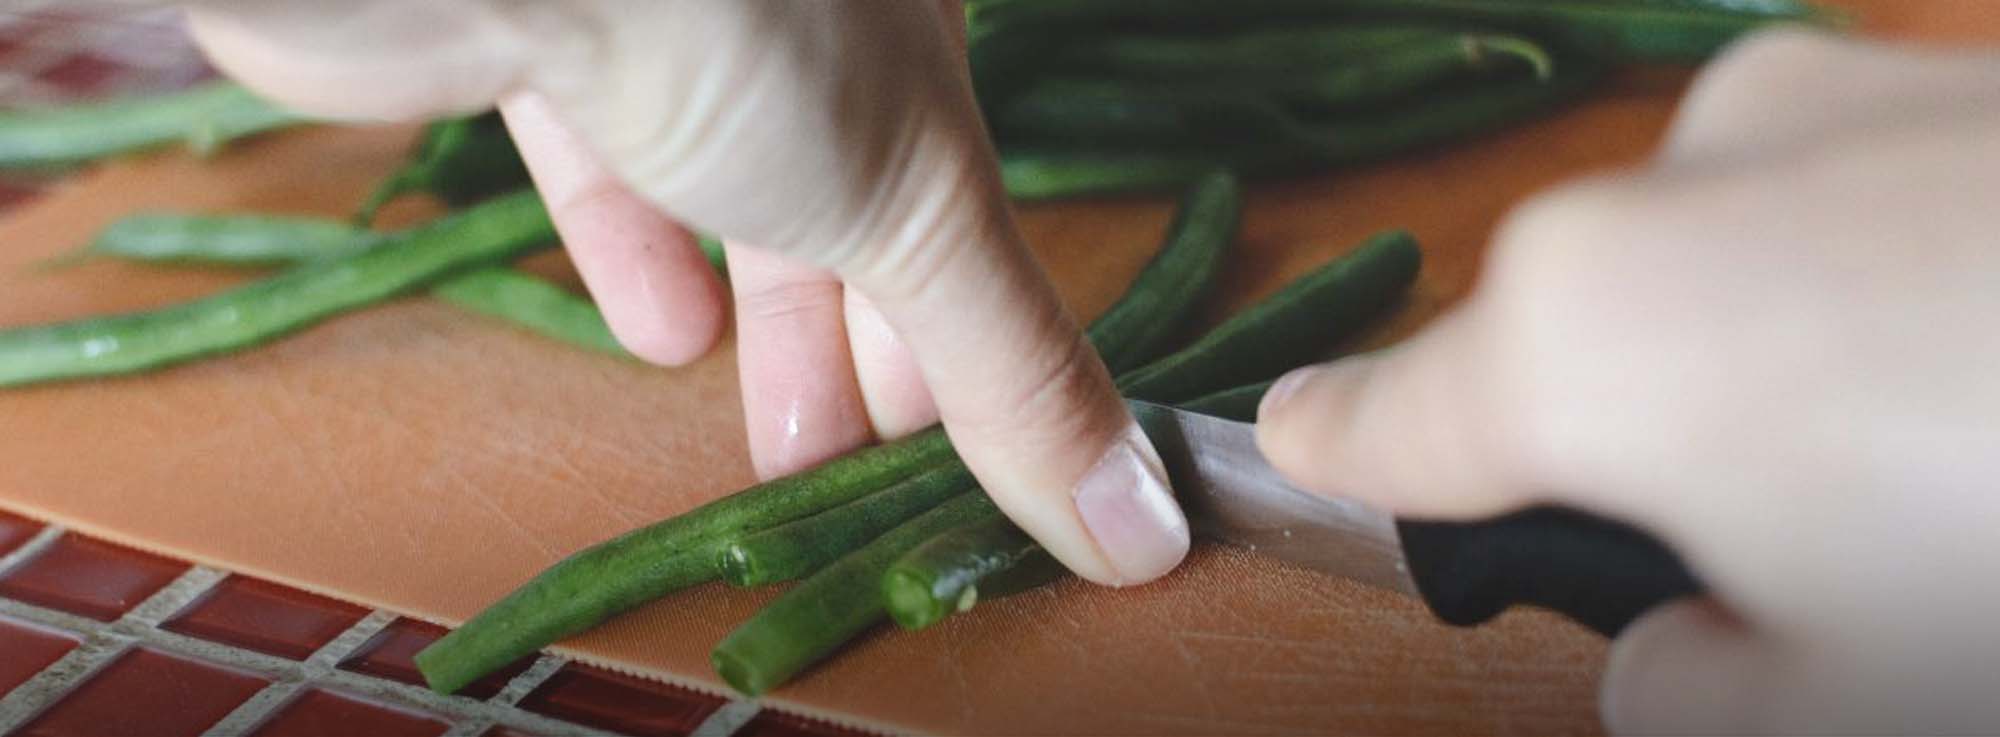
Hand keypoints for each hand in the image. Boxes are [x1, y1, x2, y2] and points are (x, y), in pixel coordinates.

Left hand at [182, 0, 1187, 585]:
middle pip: (851, 197)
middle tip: (864, 472)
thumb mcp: (922, 211)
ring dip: (765, 319)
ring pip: (731, 177)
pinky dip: (636, 242)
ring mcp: (663, 14)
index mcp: (912, 18)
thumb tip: (1142, 531)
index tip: (962, 449)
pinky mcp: (527, 29)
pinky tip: (662, 334)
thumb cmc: (751, 25)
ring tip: (780, 443)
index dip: (969, 329)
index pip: (962, 192)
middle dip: (864, 347)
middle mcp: (801, 9)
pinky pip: (595, 141)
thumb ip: (1017, 373)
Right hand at [1255, 31, 1999, 733]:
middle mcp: (1662, 189)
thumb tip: (1668, 661)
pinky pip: (1845, 193)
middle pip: (1574, 340)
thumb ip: (1690, 688)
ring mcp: (1804, 101)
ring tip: (1957, 456)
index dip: (1333, 459)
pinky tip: (1997, 354)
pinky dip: (1891, 274)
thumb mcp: (1857, 695)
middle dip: (1649, 440)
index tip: (1305, 449)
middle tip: (1804, 562)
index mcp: (1585, 351)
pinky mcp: (1933, 71)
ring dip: (1778, 349)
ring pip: (1715, 256)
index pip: (1384, 421)